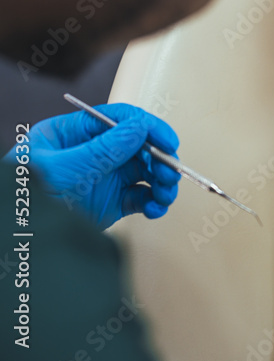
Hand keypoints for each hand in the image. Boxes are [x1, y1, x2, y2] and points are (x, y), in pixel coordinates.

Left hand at [10, 104, 181, 229]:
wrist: (18, 240)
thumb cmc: (23, 201)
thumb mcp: (62, 168)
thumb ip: (103, 149)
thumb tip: (138, 129)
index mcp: (74, 134)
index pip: (119, 119)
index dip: (148, 127)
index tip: (167, 140)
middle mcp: (92, 153)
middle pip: (139, 145)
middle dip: (160, 158)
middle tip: (169, 172)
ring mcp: (103, 178)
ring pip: (146, 172)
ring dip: (162, 181)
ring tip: (165, 193)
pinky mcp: (111, 203)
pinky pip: (141, 198)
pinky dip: (154, 202)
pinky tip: (155, 208)